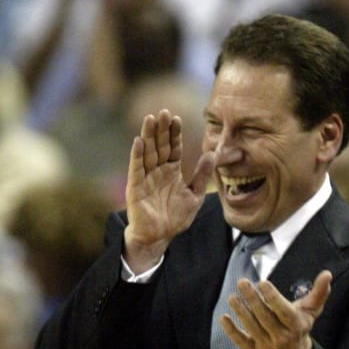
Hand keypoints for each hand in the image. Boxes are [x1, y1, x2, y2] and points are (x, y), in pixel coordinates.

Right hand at [124, 109, 214, 272]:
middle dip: (161, 129)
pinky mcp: (136, 187)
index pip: (173, 148)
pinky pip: (136, 168)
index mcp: (172, 171)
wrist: (159, 237)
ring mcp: (146, 177)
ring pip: (147, 152)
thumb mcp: (194, 195)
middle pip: (159, 145)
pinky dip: (137, 155)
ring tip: (150, 119)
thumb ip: (201, 175)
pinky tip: (138, 141)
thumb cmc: (175, 218)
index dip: (174, 134)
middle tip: (163, 111)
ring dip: (148, 136)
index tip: (176, 118)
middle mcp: (158, 171)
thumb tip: (212, 155)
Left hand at [218, 270, 332, 348]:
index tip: (262, 282)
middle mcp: (282, 337)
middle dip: (253, 299)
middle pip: (265, 318)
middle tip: (242, 283)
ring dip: (241, 312)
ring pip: (252, 328)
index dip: (273, 297)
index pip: (284, 311)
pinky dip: (232, 331)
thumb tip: (327, 274)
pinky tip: (224, 317)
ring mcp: (267, 346)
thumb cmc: (299, 326)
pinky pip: (241, 342)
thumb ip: (319, 292)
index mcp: (296, 325)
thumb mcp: (311, 311)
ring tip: (233, 297)